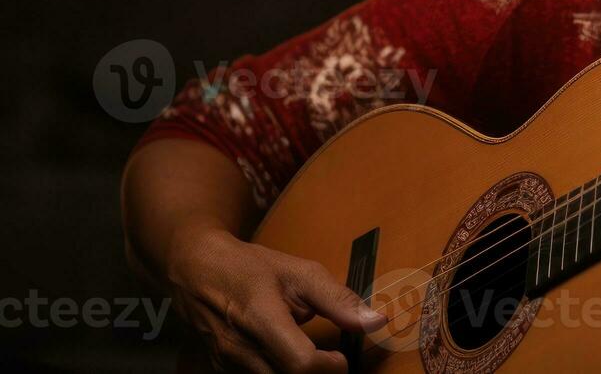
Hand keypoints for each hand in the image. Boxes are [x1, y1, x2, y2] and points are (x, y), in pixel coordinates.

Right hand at [167, 226, 384, 372]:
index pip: (300, 362)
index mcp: (260, 318)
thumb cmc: (248, 267)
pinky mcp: (221, 370)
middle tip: (330, 359)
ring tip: (307, 354)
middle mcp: (239, 348)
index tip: (342, 357)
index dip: (328, 366)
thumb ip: (337, 299)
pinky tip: (284, 355)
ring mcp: (226, 363)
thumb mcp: (298, 272)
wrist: (194, 269)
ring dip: (296, 373)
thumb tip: (375, 321)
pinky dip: (277, 371)